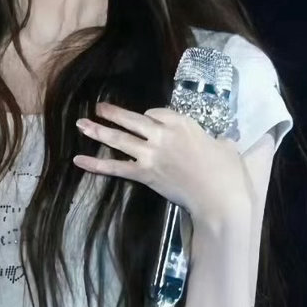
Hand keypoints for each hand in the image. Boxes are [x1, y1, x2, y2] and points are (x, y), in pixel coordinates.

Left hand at [73, 102, 248, 222]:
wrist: (219, 198)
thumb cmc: (227, 172)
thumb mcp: (226, 146)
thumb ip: (216, 140)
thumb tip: (220, 142)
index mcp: (182, 123)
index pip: (157, 112)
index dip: (150, 116)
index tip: (148, 119)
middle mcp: (162, 134)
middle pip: (132, 119)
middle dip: (113, 113)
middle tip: (99, 107)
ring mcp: (150, 154)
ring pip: (119, 138)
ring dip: (98, 130)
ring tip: (81, 124)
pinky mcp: (144, 174)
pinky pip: (115, 167)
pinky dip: (95, 164)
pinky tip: (79, 160)